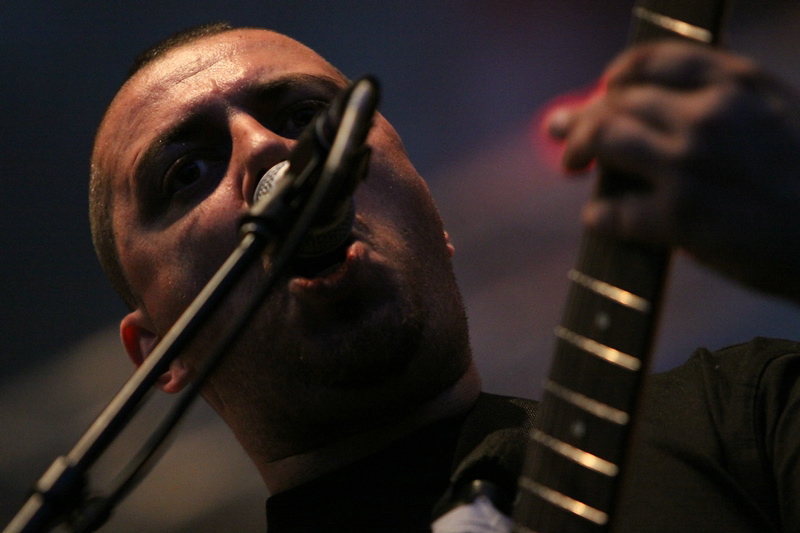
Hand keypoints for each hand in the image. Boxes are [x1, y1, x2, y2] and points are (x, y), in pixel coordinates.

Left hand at [547, 40, 799, 301]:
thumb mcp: (782, 114)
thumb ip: (729, 103)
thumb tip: (662, 113)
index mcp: (738, 82)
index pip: (653, 59)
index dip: (616, 75)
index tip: (603, 90)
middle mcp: (709, 113)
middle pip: (617, 100)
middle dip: (580, 116)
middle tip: (562, 131)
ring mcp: (691, 164)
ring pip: (605, 139)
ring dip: (577, 151)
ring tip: (570, 166)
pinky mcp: (682, 218)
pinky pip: (614, 210)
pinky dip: (599, 215)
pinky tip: (597, 219)